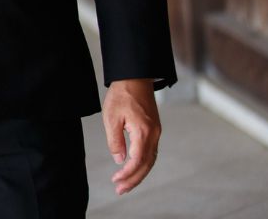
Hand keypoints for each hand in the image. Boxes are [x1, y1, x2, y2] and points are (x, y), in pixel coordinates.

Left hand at [103, 78, 160, 194]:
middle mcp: (154, 134)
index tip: (116, 181)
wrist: (135, 77)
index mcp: (144, 131)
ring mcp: (156, 132)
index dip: (127, 173)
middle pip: (147, 164)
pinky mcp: (154, 130)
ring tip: (125, 184)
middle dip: (134, 179)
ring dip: (138, 173)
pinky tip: (133, 168)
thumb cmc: (121, 95)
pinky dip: (143, 163)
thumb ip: (115, 140)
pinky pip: (151, 152)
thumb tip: (120, 160)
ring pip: (150, 160)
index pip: (137, 160)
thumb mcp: (111, 117)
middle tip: (120, 190)